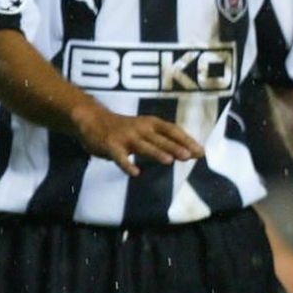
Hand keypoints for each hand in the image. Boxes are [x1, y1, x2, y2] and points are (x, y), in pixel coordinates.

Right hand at [73, 103, 204, 174]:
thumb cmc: (126, 128)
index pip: (172, 130)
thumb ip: (167, 140)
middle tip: (189, 156)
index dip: (187, 140)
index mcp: (151, 123)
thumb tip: (193, 153)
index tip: (200, 151)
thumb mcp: (147, 129)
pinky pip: (120, 157)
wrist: (92, 119)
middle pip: (160, 138)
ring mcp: (125, 137)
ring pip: (143, 146)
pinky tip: (135, 173)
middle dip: (175, 146)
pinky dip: (127, 165)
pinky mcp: (110, 146)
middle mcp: (140, 128)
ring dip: (156, 152)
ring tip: (169, 160)